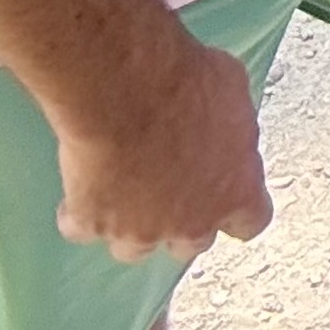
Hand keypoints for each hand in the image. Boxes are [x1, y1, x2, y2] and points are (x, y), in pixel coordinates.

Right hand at [51, 32, 270, 263]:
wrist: (126, 88)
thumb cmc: (188, 81)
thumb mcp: (232, 89)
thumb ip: (232, 125)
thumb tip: (224, 126)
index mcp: (235, 191)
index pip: (251, 222)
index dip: (236, 211)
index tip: (224, 195)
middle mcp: (190, 223)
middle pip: (190, 245)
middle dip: (181, 221)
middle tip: (167, 187)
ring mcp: (139, 230)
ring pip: (134, 248)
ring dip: (130, 224)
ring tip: (120, 189)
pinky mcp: (91, 224)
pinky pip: (80, 228)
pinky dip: (78, 211)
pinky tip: (79, 186)